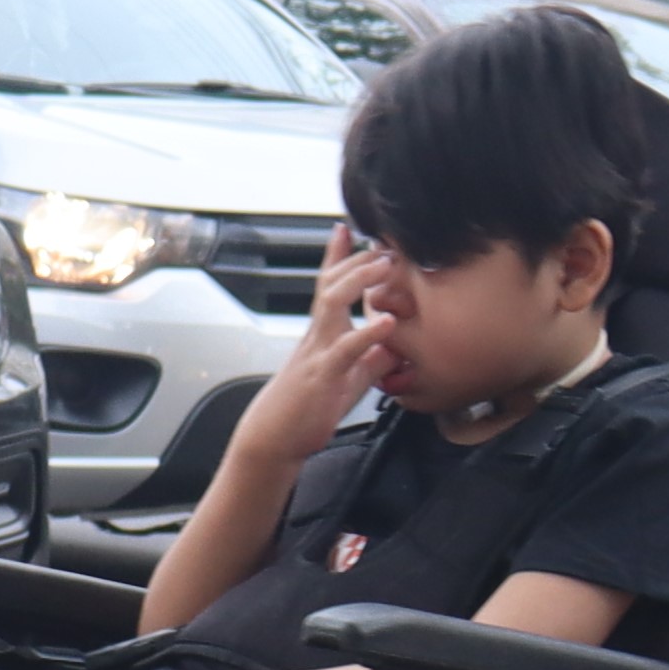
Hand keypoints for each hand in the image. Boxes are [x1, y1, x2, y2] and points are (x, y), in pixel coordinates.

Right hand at [238, 234, 402, 469]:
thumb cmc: (307, 410)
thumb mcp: (347, 381)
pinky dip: (367, 333)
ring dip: (360, 281)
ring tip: (385, 265)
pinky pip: (345, 350)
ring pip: (332, 305)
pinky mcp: (323, 376)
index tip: (347, 229)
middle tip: (382, 240)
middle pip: (331, 285)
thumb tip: (394, 347)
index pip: (328, 286)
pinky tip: (386, 321)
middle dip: (355, 260)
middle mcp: (317, 337)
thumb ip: (368, 360)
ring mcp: (318, 353)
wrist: (274, 440)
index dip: (337, 257)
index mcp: (323, 335)